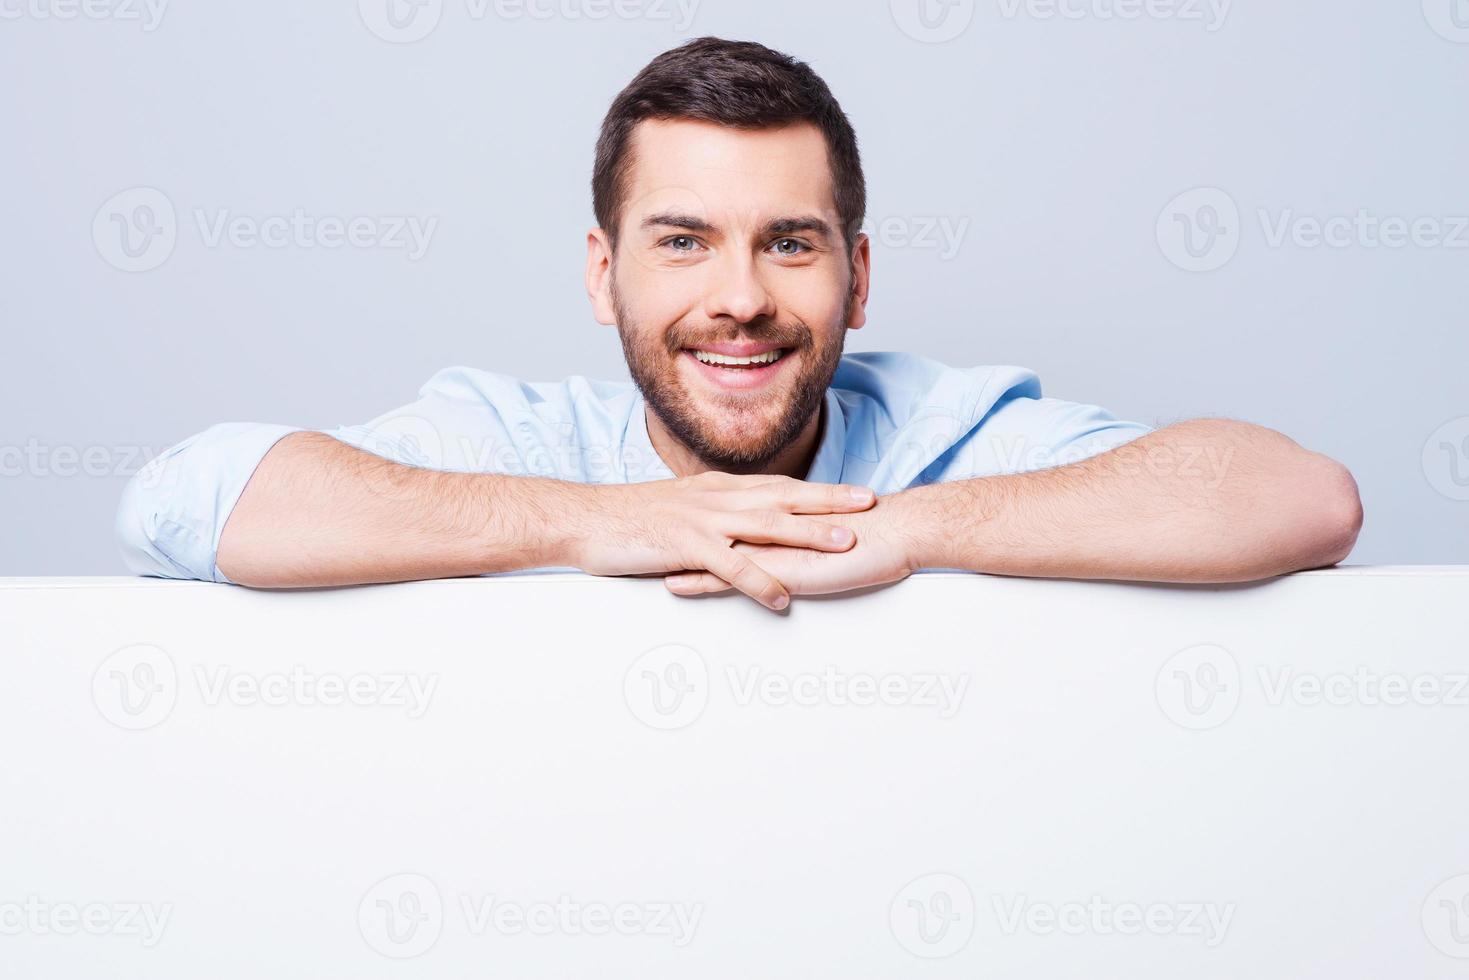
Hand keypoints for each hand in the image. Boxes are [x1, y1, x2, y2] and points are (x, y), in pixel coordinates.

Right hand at [568, 472, 877, 609]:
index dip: (821, 491)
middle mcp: (717, 499)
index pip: (781, 487)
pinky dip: (760, 581)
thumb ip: (715, 514)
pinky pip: (731, 566)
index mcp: (719, 489)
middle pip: (784, 497)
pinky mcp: (685, 546)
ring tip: (845, 543)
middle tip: (870, 504)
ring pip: (766, 525)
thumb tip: (743, 526)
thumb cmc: (630, 518)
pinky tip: (783, 598)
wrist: (587, 519)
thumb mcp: (681, 508)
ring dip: (808, 533)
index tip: (856, 493)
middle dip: (830, 500)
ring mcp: (702, 520)